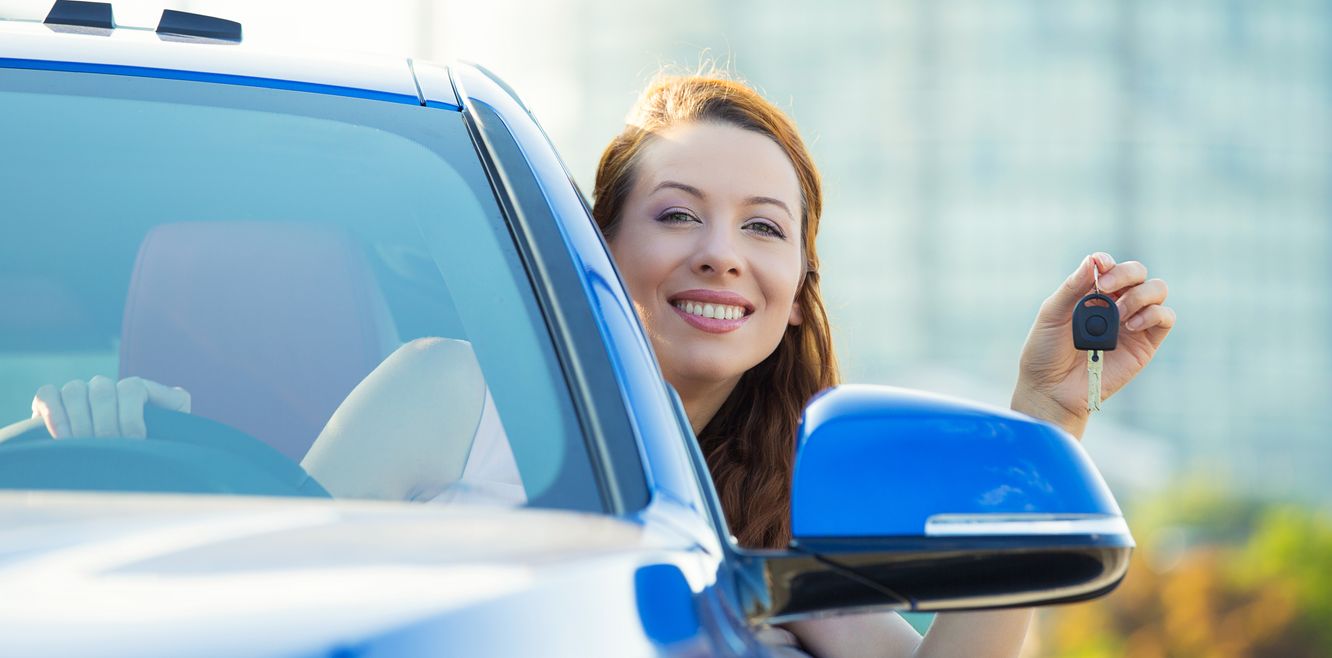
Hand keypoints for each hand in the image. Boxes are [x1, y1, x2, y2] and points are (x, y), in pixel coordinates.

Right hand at [31, 376, 190, 438]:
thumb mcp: (170, 437)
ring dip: (79, 420)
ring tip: (84, 446)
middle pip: (102, 390)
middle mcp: (109, 387)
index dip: (131, 415)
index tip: (134, 441)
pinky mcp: (53, 400)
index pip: (131, 388)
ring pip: (75, 389)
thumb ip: (177, 421)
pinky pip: (47, 394)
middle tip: (108, 447)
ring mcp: (81, 391)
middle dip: (106, 422)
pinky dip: (53, 413)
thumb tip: (180, 402)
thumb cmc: (151, 452)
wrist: (118, 464)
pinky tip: (61, 438)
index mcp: (138, 391)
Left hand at [1014, 253, 1174, 434]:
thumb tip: (1093, 260)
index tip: (1099, 265)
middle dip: (1125, 273)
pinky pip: (1166, 318)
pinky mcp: (1146, 344)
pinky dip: (1153, 314)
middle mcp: (1115, 303)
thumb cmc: (1046, 351)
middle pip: (1138, 272)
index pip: (1110, 266)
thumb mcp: (1052, 314)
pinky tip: (1131, 325)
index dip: (1107, 262)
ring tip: (1118, 314)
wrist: (1052, 388)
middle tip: (1105, 288)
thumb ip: (1073, 287)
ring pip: (1157, 290)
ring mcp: (1133, 322)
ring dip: (1139, 295)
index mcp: (1092, 293)